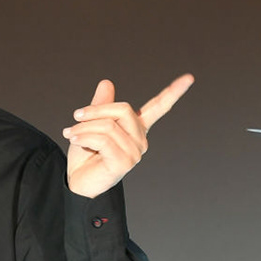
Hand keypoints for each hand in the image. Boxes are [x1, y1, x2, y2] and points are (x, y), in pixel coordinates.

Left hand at [62, 73, 193, 197]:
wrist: (77, 182)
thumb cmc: (86, 155)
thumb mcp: (91, 123)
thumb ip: (101, 104)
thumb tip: (107, 82)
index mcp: (137, 128)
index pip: (158, 107)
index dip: (173, 92)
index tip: (189, 78)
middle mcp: (140, 140)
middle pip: (124, 109)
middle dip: (96, 110)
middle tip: (76, 116)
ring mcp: (134, 153)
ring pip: (109, 126)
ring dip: (84, 127)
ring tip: (71, 133)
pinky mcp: (123, 163)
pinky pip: (103, 140)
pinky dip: (84, 136)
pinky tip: (74, 139)